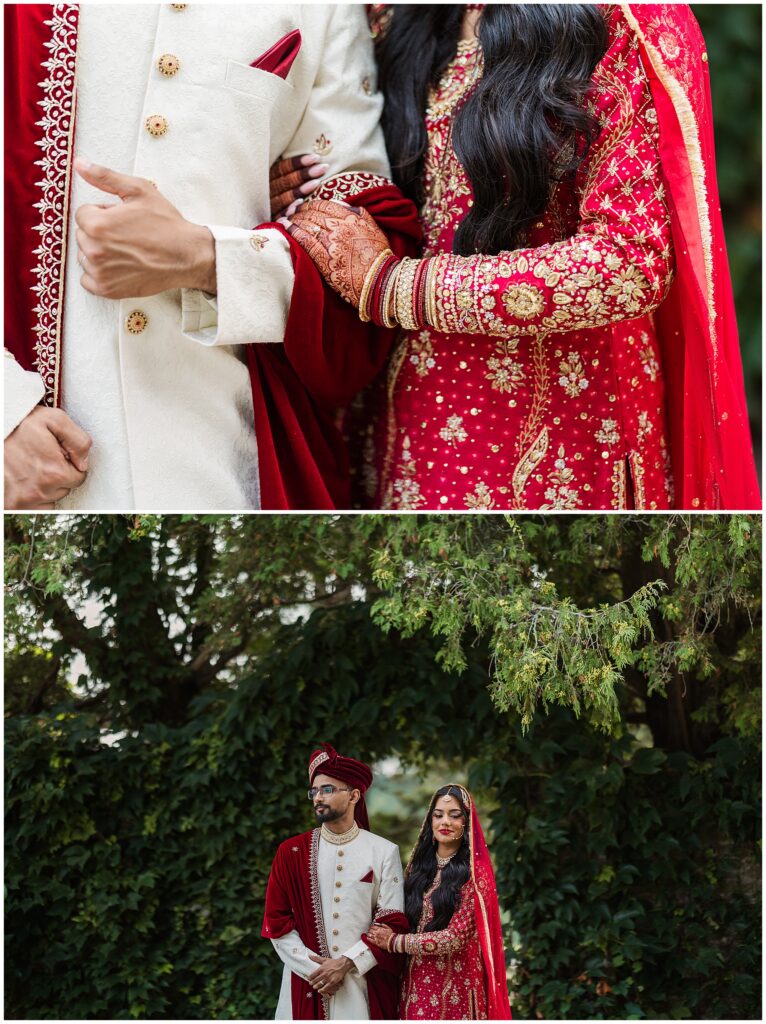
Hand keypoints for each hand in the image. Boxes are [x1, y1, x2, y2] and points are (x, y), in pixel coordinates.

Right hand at [4, 406, 91, 508]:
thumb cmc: (15, 425)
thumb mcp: (52, 420)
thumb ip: (78, 440)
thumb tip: (84, 462)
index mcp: (55, 472)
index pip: (79, 477)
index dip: (69, 463)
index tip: (55, 454)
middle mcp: (40, 491)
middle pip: (64, 489)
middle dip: (57, 475)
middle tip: (39, 458)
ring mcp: (24, 501)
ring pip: (49, 499)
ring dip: (44, 487)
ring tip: (28, 467)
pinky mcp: (11, 507)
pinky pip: (33, 509)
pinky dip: (31, 498)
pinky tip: (23, 481)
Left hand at [73, 156, 216, 297]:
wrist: (187, 256)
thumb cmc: (166, 224)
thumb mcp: (139, 191)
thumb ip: (105, 177)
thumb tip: (79, 164)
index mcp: (98, 224)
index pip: (83, 214)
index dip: (103, 213)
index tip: (122, 219)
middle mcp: (95, 250)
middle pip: (83, 235)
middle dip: (100, 232)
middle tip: (126, 234)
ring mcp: (100, 272)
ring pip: (85, 256)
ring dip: (99, 252)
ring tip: (126, 250)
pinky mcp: (107, 290)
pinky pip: (88, 280)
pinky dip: (99, 274)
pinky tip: (119, 266)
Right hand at [269, 154, 327, 218]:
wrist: (267, 229)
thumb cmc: (284, 196)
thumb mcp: (283, 182)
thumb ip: (292, 173)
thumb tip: (314, 160)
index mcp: (268, 179)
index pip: (282, 168)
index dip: (298, 162)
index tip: (316, 158)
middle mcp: (266, 192)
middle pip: (284, 182)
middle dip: (304, 174)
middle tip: (323, 167)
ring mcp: (268, 207)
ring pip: (283, 197)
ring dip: (300, 190)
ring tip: (316, 183)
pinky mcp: (271, 221)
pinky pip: (280, 214)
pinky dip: (290, 208)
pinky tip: (301, 203)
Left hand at [279, 199, 388, 306]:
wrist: (381, 280)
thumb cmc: (379, 255)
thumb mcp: (372, 226)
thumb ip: (355, 212)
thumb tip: (338, 202)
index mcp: (351, 218)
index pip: (324, 205)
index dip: (311, 204)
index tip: (305, 206)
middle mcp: (339, 228)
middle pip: (312, 214)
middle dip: (300, 212)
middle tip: (292, 213)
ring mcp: (331, 244)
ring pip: (307, 226)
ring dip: (294, 220)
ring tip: (286, 219)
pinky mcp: (324, 260)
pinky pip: (305, 242)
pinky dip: (293, 232)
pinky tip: (285, 227)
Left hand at [307, 953, 352, 996]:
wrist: (342, 965)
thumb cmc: (334, 962)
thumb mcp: (324, 960)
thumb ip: (316, 958)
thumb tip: (310, 956)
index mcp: (321, 968)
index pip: (312, 975)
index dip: (309, 978)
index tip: (309, 979)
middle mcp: (324, 974)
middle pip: (315, 980)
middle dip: (312, 983)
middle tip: (311, 984)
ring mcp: (328, 978)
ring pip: (319, 985)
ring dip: (316, 987)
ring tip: (315, 987)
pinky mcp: (332, 982)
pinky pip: (325, 988)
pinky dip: (322, 990)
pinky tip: (320, 990)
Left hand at [366, 924, 393, 949]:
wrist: (392, 942)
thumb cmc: (391, 935)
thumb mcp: (388, 928)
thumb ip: (384, 925)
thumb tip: (380, 923)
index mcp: (379, 929)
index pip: (373, 927)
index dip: (371, 926)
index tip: (371, 927)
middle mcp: (377, 933)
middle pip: (371, 930)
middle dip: (369, 930)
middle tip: (369, 930)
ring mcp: (376, 938)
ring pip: (370, 935)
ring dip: (368, 934)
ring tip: (368, 933)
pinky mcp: (376, 943)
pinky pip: (371, 940)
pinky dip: (368, 939)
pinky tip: (367, 938)